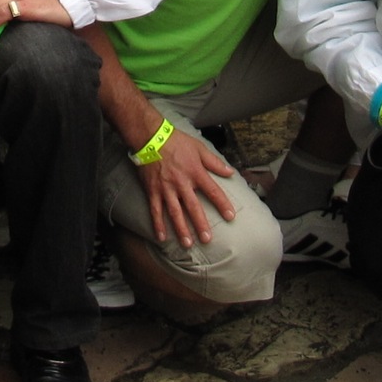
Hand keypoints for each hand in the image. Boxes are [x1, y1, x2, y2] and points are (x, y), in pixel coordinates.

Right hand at [137, 120, 238, 249]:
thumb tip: (231, 172)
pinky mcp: (153, 191)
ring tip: (187, 244)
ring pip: (175, 212)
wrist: (151, 137)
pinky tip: (162, 237)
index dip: (222, 204)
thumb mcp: (199, 148)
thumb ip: (215, 162)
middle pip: (193, 207)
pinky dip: (158, 224)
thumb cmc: (177, 142)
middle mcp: (182, 183)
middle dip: (201, 224)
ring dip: (181, 229)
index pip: (213, 191)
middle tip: (207, 239)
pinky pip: (155, 210)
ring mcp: (166, 188)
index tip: (230, 217)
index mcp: (195, 173)